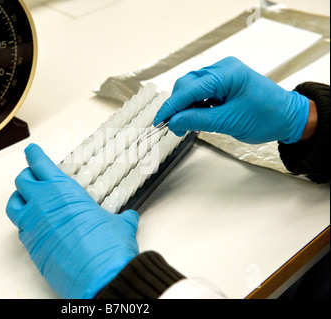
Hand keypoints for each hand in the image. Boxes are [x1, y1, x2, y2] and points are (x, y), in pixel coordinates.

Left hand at [6, 144, 139, 298]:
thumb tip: (128, 217)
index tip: (32, 151)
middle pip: (22, 181)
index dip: (34, 155)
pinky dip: (25, 225)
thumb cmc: (107, 248)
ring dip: (19, 199)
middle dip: (28, 177)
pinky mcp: (30, 247)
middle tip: (35, 178)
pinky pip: (20, 229)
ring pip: (13, 204)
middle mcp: (43, 204)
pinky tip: (37, 228)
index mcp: (63, 190)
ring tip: (28, 200)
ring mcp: (33, 226)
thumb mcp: (118, 225)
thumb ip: (122, 218)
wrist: (100, 278)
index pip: (40, 164)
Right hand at [154, 56, 309, 143]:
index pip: (189, 88)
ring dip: (186, 107)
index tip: (159, 121)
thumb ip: (198, 120)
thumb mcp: (229, 122)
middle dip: (177, 106)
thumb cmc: (267, 117)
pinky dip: (195, 105)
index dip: (171, 106)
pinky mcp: (223, 82)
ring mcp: (223, 74)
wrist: (288, 117)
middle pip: (187, 84)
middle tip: (175, 128)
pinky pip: (201, 91)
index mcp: (227, 74)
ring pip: (191, 88)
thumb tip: (174, 121)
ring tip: (186, 125)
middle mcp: (223, 69)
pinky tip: (196, 117)